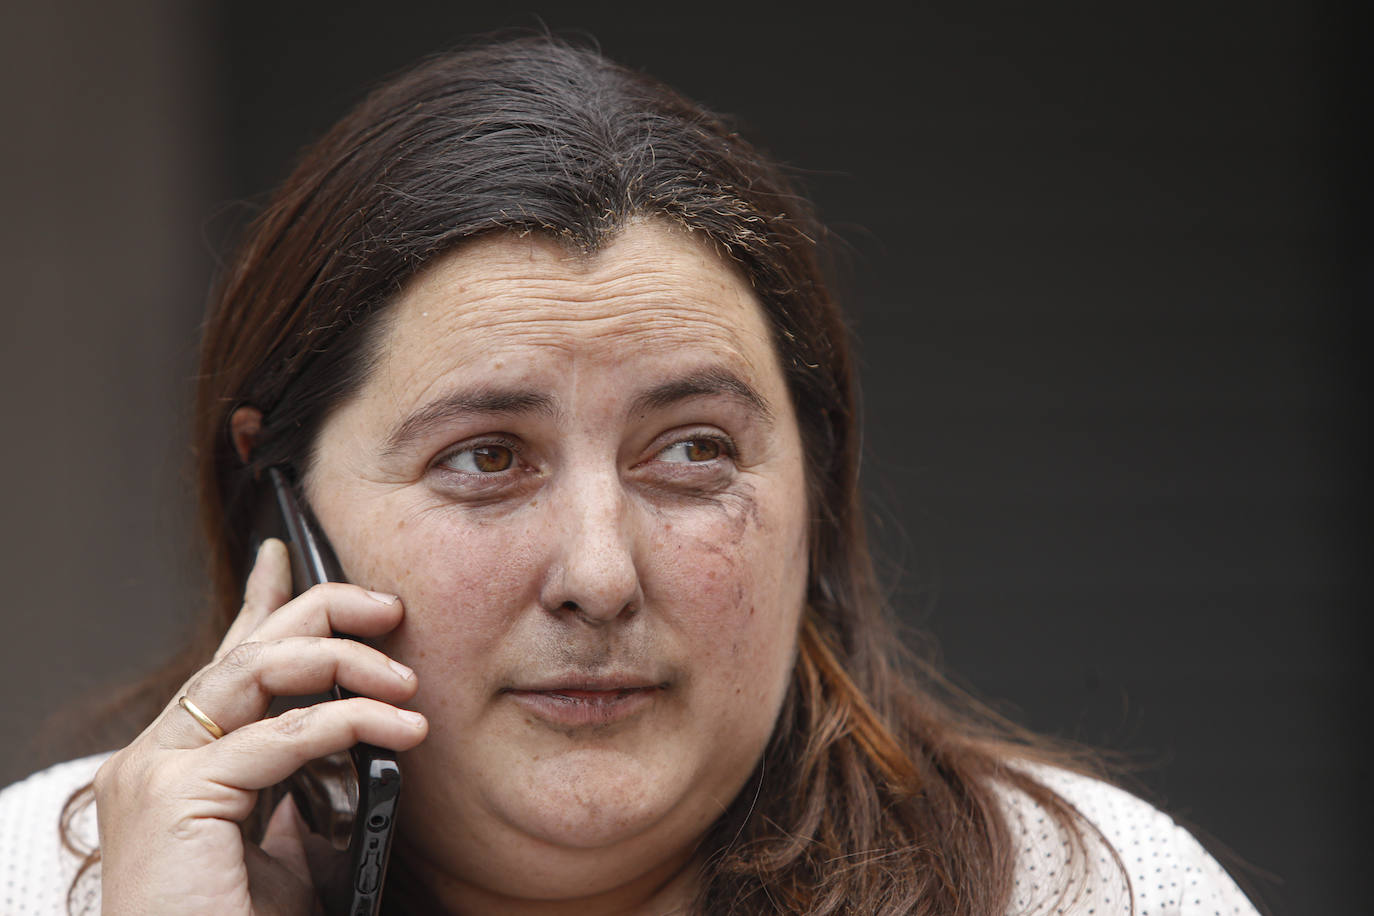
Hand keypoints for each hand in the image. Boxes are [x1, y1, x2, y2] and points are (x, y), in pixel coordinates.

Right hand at [93, 539, 427, 914]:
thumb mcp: (286, 845)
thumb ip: (303, 788)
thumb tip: (358, 746)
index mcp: (184, 759)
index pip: (226, 659)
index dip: (260, 601)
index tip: (286, 556)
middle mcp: (157, 754)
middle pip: (246, 648)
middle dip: (323, 611)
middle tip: (389, 607)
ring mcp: (156, 771)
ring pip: (257, 671)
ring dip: (346, 662)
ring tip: (407, 685)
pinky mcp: (173, 798)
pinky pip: (281, 737)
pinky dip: (349, 725)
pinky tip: (397, 732)